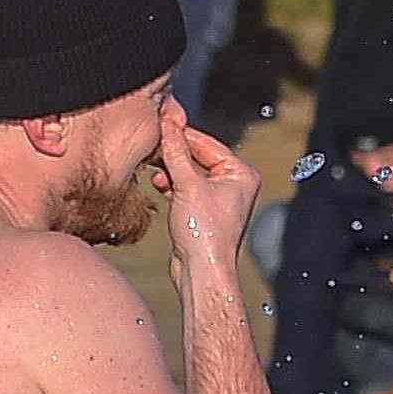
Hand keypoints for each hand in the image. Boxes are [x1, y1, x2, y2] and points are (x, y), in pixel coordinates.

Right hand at [156, 102, 260, 262]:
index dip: (182, 134)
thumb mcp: (187, 184)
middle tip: (152, 143)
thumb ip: (176, 152)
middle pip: (197, 157)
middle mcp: (233, 184)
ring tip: (153, 165)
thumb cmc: (205, 232)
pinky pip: (184, 188)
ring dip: (170, 169)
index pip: (207, 144)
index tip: (161, 123)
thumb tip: (168, 125)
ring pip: (188, 173)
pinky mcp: (202, 211)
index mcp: (241, 173)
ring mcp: (218, 198)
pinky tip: (158, 183)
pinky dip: (171, 184)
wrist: (200, 270)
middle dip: (174, 153)